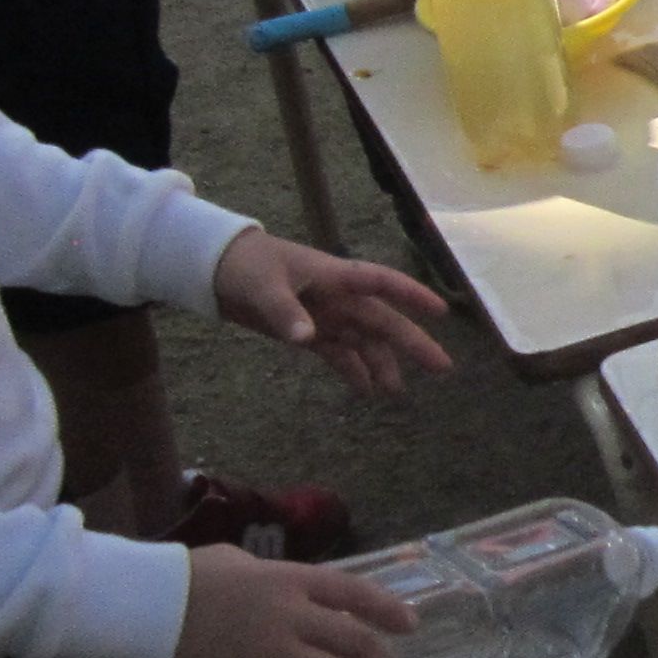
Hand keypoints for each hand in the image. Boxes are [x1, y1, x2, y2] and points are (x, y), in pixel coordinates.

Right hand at [168, 545, 415, 657]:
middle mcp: (292, 613)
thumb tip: (293, 591)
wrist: (147, 603)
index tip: (410, 625)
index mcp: (292, 579)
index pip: (355, 592)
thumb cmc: (189, 577)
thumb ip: (275, 577)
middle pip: (358, 642)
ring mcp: (273, 649)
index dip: (389, 610)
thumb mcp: (241, 562)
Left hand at [210, 231, 452, 394]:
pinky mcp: (309, 332)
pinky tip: (366, 390)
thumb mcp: (262, 285)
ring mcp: (326, 315)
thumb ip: (285, 311)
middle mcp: (338, 297)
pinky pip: (339, 353)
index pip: (382, 283)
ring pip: (364, 341)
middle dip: (412, 343)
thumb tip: (307, 337)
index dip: (412, 296)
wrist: (215, 268)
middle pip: (382, 321)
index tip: (441, 312)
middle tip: (442, 367)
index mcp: (334, 276)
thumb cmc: (245, 265)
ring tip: (396, 392)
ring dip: (382, 364)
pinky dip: (353, 370)